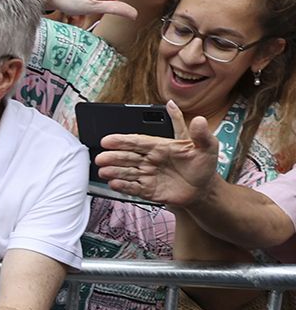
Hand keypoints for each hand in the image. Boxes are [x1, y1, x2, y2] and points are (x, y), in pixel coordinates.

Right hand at [95, 100, 221, 206]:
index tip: (107, 140)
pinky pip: (132, 187)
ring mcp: (147, 175)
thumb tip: (199, 119)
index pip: (137, 141)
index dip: (122, 141)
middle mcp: (150, 160)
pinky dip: (123, 186)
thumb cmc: (204, 166)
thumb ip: (201, 134)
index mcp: (160, 146)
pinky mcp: (148, 190)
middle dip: (113, 157)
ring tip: (104, 172)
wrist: (204, 190)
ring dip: (114, 171)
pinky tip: (114, 184)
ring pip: (127, 172)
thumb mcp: (208, 147)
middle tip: (100, 157)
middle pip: (128, 157)